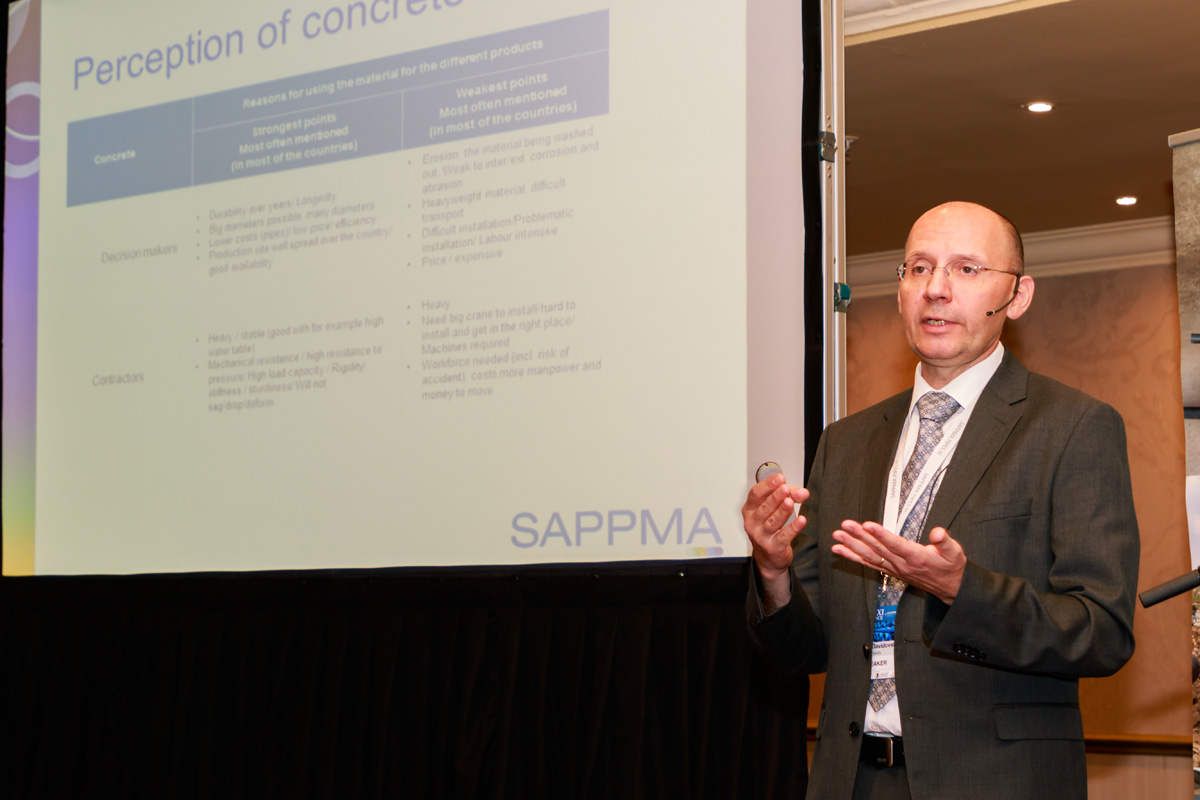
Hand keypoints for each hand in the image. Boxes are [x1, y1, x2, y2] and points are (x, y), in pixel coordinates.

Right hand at [742, 473, 807, 607]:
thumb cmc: (771, 528)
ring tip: (790, 502)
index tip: (779, 478)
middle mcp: (752, 523)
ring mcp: (760, 536)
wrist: (769, 556)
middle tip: (785, 488)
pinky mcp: (772, 547)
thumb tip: (803, 492)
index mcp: (750, 509)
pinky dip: (793, 528)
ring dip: (782, 511)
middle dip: (775, 497)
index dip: (767, 485)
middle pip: (763, 508)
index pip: (755, 494)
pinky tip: (801, 520)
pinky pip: (783, 536)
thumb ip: (791, 496)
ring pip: (772, 521)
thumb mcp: (778, 508)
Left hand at [831, 520, 965, 603]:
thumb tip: (938, 533)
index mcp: (916, 557)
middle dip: (860, 536)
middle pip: (877, 549)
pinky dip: (853, 557)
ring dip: (852, 546)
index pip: (895, 544)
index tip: (868, 525)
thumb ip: (945, 542)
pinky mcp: (890, 571)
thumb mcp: (955, 552)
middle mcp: (902, 564)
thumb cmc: (951, 567)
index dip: (881, 535)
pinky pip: (869, 564)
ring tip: (837, 537)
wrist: (950, 588)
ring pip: (870, 556)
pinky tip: (841, 551)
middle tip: (845, 525)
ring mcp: (894, 568)